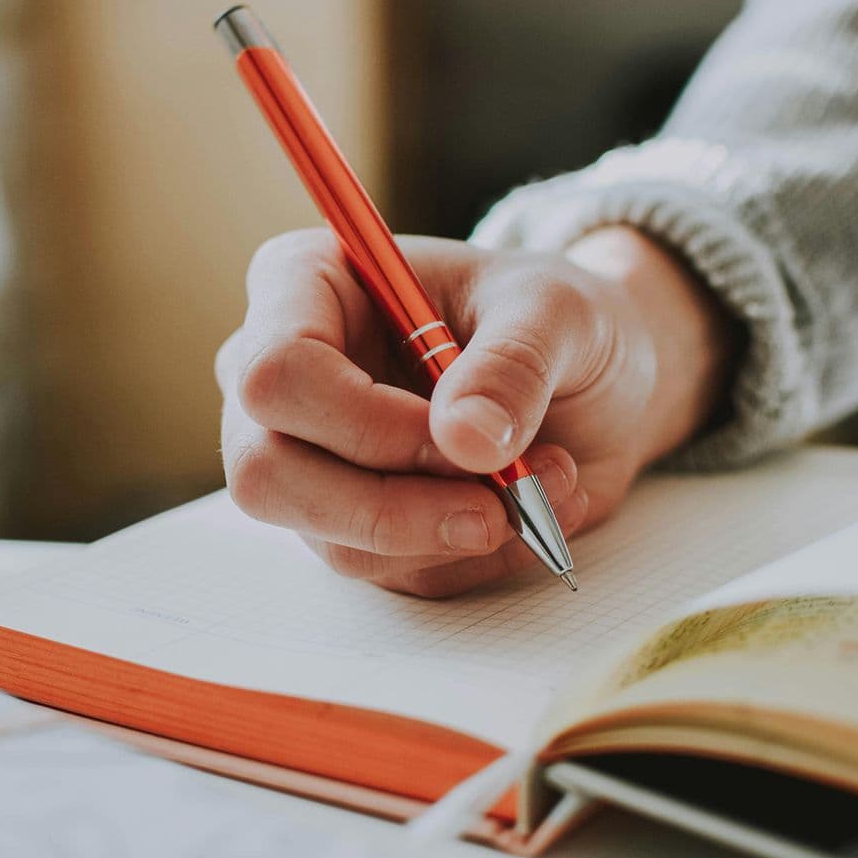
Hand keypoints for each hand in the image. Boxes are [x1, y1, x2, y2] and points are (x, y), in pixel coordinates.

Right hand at [215, 225, 734, 596]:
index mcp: (303, 286)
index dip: (363, 422)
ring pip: (330, 539)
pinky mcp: (344, 523)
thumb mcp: (558, 312)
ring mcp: (302, 458)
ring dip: (451, 532)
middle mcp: (280, 377)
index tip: (463, 438)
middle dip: (392, 507)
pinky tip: (524, 507)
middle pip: (268, 472)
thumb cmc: (552, 319)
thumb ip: (513, 365)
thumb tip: (466, 440)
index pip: (276, 372)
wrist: (589, 378)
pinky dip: (468, 555)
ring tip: (545, 481)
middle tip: (497, 505)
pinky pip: (386, 571)